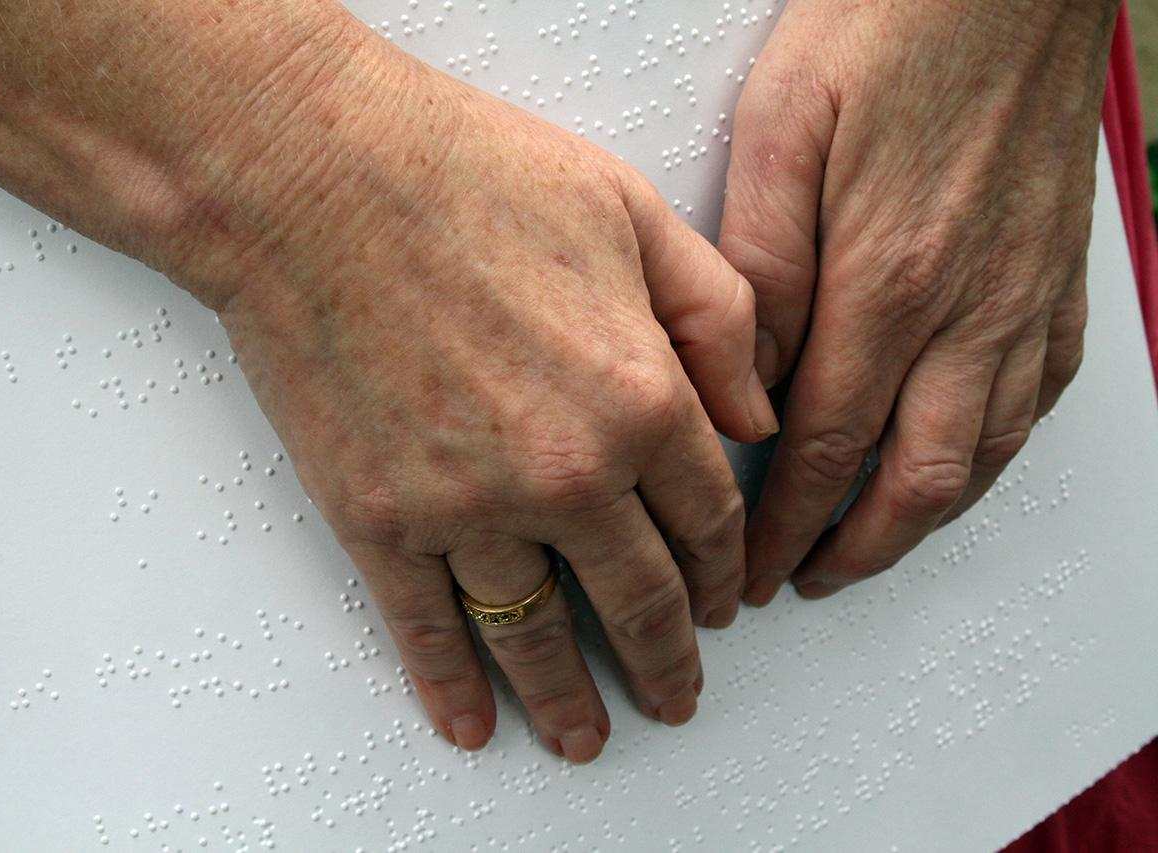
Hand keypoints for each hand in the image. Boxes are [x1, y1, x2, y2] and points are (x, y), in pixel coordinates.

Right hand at [181, 28, 777, 760]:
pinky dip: (450, 687)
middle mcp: (565, 475)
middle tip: (677, 699)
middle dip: (668, 659)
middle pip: (638, 600)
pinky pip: (427, 629)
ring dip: (568, 699)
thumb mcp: (635, 214)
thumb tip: (754, 415)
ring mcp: (467, 508)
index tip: (722, 603)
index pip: (706, 520)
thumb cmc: (468, 173)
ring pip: (537, 634)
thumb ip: (721, 319)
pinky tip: (470, 724)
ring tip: (587, 738)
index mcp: (643, 399)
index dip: (721, 572)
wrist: (311, 177)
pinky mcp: (378, 520)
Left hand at [718, 0, 1116, 603]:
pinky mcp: (1059, 274)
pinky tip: (962, 465)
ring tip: (870, 549)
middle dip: (850, 550)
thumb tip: (746, 371)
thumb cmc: (887, 26)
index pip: (825, 447)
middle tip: (798, 582)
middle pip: (912, 480)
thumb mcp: (783, 131)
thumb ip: (763, 266)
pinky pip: (1040, 397)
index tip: (750, 571)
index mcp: (886, 282)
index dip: (784, 525)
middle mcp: (968, 309)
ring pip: (982, 455)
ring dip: (921, 521)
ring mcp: (1025, 298)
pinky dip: (993, 455)